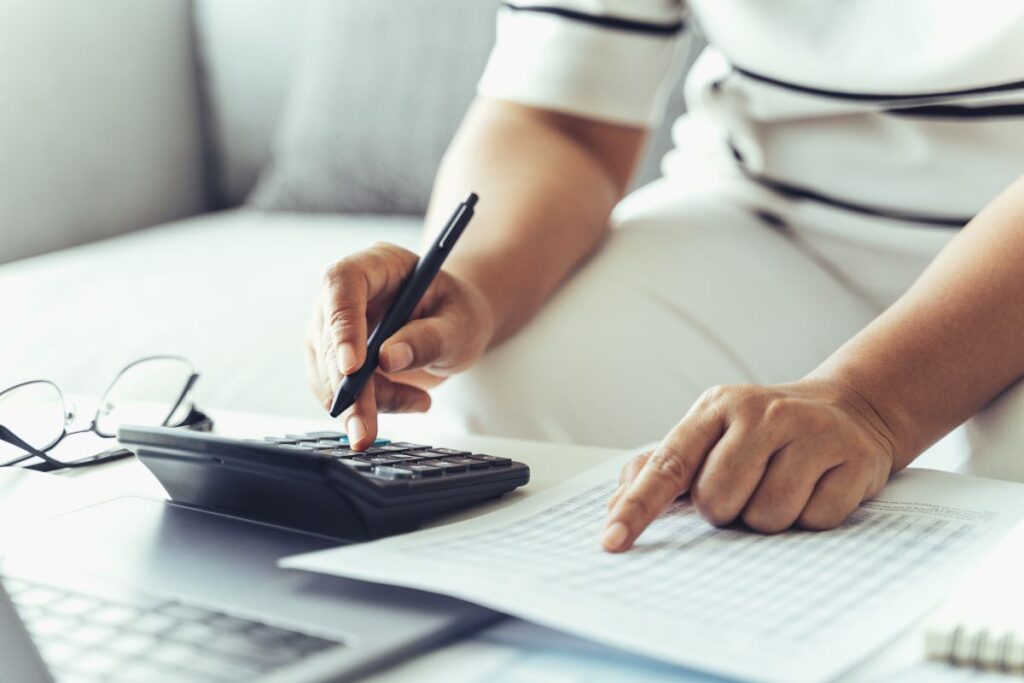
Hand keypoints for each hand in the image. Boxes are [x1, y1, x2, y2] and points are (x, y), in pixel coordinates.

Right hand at [305, 242, 493, 448]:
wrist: (455, 326)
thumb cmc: (459, 314)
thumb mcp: (460, 325)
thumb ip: (429, 339)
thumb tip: (388, 359)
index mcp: (378, 264)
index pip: (342, 281)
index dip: (342, 323)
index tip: (353, 367)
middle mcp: (347, 291)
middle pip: (327, 335)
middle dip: (347, 387)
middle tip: (366, 426)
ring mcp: (334, 324)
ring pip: (328, 371)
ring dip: (364, 402)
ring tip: (418, 402)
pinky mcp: (332, 356)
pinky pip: (338, 390)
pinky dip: (370, 407)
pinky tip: (411, 400)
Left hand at [601, 380, 897, 550]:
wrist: (848, 408)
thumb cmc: (763, 432)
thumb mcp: (709, 434)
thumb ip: (659, 468)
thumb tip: (615, 507)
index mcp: (715, 408)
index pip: (668, 464)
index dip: (638, 506)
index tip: (612, 540)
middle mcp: (761, 413)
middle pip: (718, 500)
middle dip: (725, 511)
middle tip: (745, 489)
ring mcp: (810, 433)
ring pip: (766, 516)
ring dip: (767, 518)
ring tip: (781, 486)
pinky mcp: (852, 458)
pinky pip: (815, 520)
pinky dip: (810, 517)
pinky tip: (815, 488)